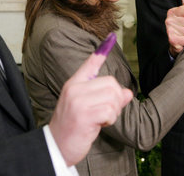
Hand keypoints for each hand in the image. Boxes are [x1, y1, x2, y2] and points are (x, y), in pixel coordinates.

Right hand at [48, 51, 132, 165]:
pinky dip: (110, 120)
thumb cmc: (73, 127)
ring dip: (113, 112)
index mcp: (74, 84)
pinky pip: (110, 111)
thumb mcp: (88, 109)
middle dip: (115, 100)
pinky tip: (99, 125)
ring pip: (113, 97)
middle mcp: (75, 89)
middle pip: (112, 84)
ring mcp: (78, 101)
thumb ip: (107, 98)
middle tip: (105, 113)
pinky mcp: (83, 115)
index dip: (102, 51)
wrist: (56, 147)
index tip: (111, 37)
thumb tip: (127, 93)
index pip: (90, 63)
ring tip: (100, 120)